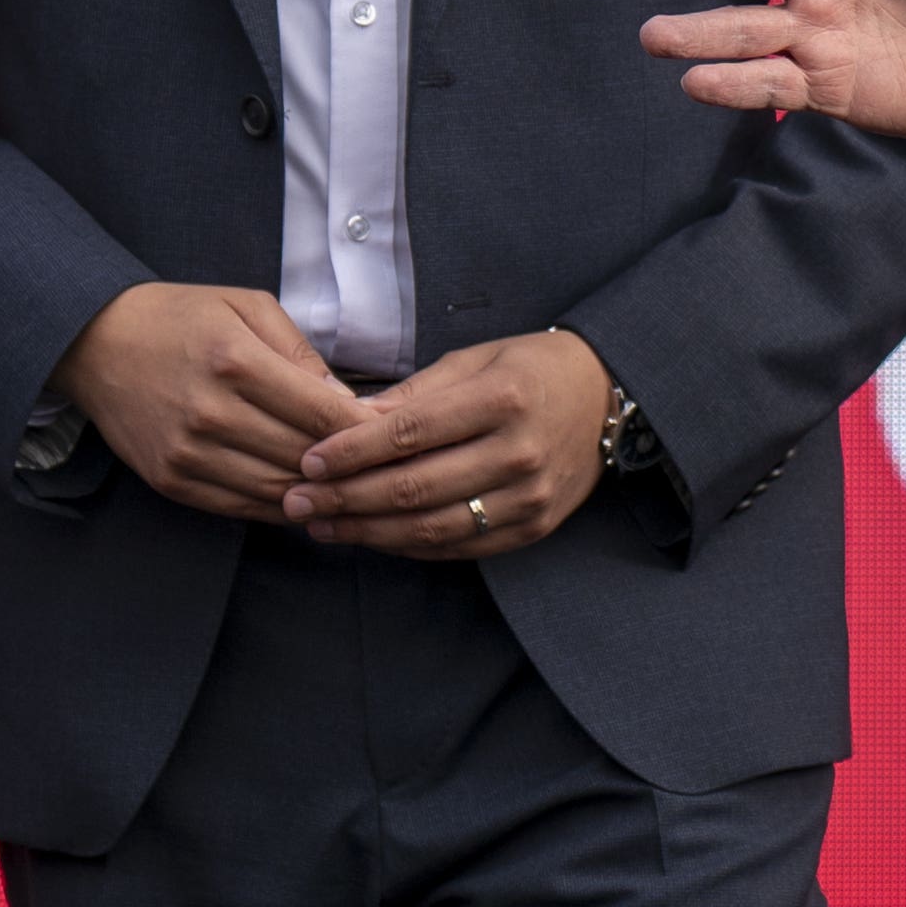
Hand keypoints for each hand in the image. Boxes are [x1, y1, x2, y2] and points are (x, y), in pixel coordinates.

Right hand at [56, 284, 370, 519]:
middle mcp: (210, 413)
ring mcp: (187, 453)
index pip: (321, 414)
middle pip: (303, 458)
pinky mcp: (171, 480)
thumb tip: (348, 403)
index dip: (366, 431)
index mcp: (234, 362)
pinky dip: (279, 506)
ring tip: (352, 486)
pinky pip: (240, 507)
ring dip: (319, 494)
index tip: (394, 435)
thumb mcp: (247, 307)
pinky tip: (304, 497)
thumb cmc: (181, 317)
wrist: (97, 343)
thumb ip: (301, 353)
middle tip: (383, 467)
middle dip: (351, 467)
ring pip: (276, 490)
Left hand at [290, 329, 610, 560]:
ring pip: (432, 526)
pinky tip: (372, 537)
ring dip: (368, 531)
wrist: (607, 398)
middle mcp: (519, 452)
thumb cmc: (530, 370)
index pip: (410, 433)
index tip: (309, 461)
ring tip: (323, 526)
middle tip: (298, 501)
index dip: (353, 451)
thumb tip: (346, 423)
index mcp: (502, 398)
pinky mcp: (534, 527)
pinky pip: (460, 547)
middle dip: (347, 498)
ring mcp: (530, 497)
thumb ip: (413, 394)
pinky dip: (409, 546)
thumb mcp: (475, 359)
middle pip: (415, 486)